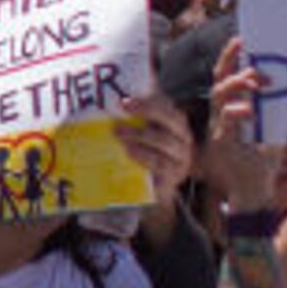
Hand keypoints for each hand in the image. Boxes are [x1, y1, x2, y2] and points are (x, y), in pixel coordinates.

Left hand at [120, 95, 195, 209]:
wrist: (149, 189)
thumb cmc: (141, 155)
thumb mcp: (136, 134)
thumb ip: (128, 118)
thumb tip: (103, 101)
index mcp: (174, 122)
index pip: (167, 104)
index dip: (150, 98)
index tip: (126, 98)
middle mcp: (183, 137)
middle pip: (173, 118)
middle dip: (148, 109)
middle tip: (123, 107)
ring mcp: (181, 157)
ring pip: (166, 140)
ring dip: (140, 134)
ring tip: (118, 132)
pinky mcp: (174, 175)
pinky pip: (161, 163)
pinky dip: (144, 155)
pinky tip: (128, 151)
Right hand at [195, 37, 286, 211]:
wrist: (255, 191)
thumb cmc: (264, 161)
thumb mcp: (274, 130)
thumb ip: (279, 113)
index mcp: (231, 109)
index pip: (226, 77)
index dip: (231, 58)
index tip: (242, 40)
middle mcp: (221, 115)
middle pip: (218, 81)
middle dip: (229, 63)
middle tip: (247, 53)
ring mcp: (219, 128)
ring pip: (218, 97)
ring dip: (235, 85)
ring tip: (254, 80)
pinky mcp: (223, 143)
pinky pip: (226, 122)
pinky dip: (238, 113)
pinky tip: (250, 110)